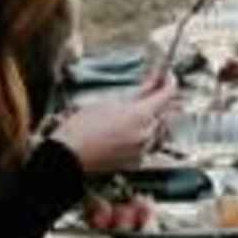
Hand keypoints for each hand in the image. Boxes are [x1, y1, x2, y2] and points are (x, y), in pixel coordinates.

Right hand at [56, 69, 177, 178]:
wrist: (68, 155)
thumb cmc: (82, 128)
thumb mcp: (110, 102)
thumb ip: (137, 94)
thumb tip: (151, 84)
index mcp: (141, 115)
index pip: (168, 93)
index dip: (169, 81)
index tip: (167, 76)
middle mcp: (146, 133)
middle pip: (163, 111)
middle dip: (157, 100)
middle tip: (147, 91)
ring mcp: (141, 149)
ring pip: (156, 128)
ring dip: (150, 118)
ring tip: (132, 113)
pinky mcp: (134, 161)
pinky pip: (146, 144)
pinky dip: (141, 134)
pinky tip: (127, 130)